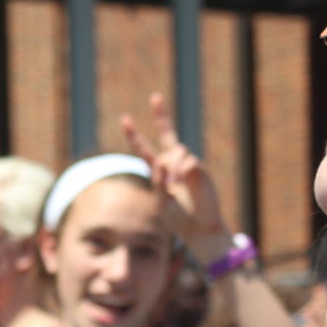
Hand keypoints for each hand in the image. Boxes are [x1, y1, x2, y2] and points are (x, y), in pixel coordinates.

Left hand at [121, 91, 228, 248]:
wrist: (200, 229)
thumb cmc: (178, 220)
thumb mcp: (161, 203)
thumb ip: (158, 184)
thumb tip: (162, 162)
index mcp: (159, 172)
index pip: (145, 150)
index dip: (135, 135)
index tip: (126, 119)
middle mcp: (174, 164)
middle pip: (167, 134)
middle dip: (162, 115)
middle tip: (155, 96)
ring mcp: (188, 165)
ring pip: (176, 152)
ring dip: (172, 169)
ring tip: (175, 188)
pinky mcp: (200, 169)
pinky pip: (187, 161)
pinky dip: (181, 172)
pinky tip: (182, 186)